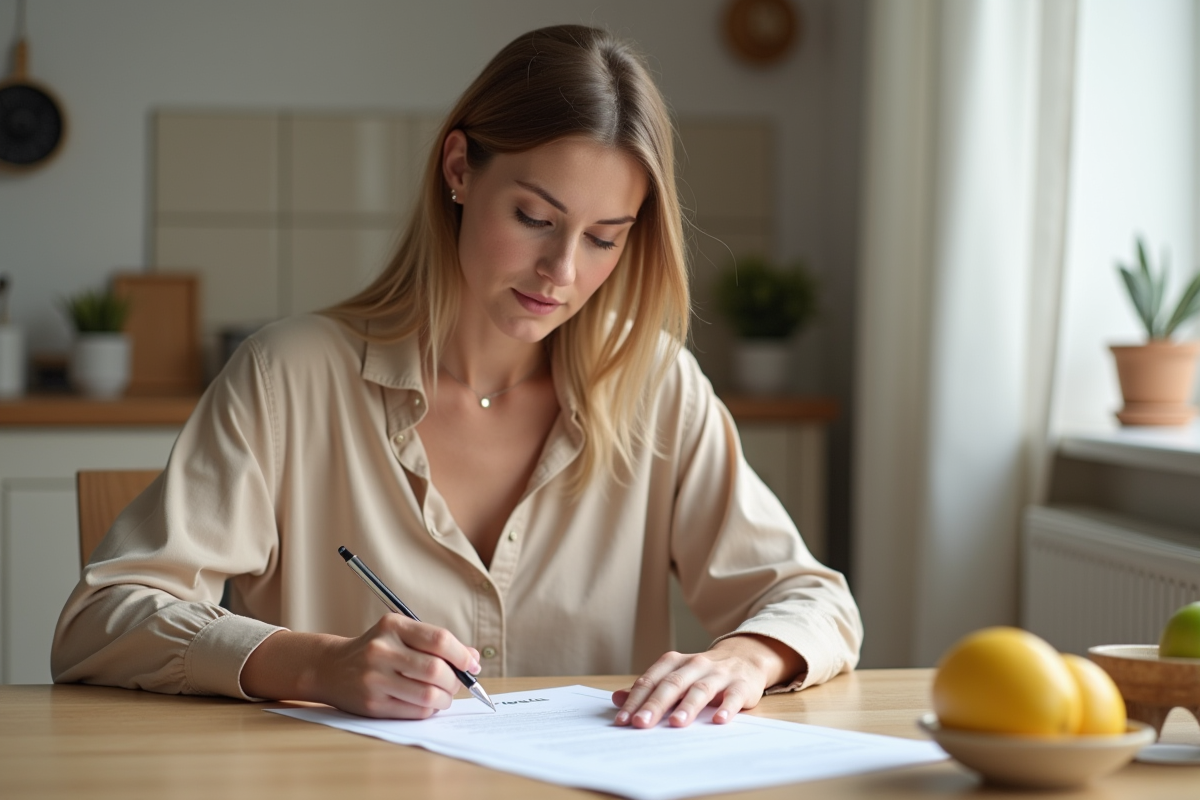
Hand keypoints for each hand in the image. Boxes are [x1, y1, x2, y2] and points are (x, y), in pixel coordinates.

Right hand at [241, 615, 480, 718]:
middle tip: (457, 684)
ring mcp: (375, 678)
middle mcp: (382, 650)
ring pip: (428, 695)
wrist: (330, 668)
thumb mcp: (401, 634)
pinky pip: (415, 711)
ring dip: (445, 699)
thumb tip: (474, 659)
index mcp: (393, 625)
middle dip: (455, 681)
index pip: (439, 640)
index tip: (472, 665)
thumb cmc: (377, 649)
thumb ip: (437, 643)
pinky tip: (426, 703)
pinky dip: (429, 710)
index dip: (462, 655)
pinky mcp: (372, 704)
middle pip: (436, 670)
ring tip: (443, 696)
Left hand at [611, 635, 803, 727]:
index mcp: (674, 662)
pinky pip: (733, 696)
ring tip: (675, 723)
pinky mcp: (741, 685)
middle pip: (672, 684)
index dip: (635, 700)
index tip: (622, 720)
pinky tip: (718, 721)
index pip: (651, 681)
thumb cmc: (701, 673)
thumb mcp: (674, 676)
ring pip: (701, 689)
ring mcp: (719, 674)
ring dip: (688, 706)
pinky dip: (726, 708)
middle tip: (641, 723)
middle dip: (656, 704)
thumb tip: (617, 698)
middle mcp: (695, 664)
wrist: (744, 657)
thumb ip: (648, 688)